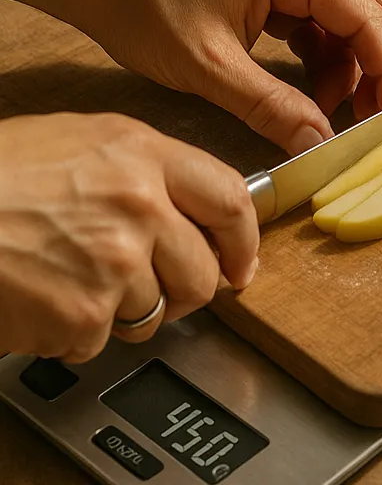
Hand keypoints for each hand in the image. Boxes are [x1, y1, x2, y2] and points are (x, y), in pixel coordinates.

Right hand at [0, 114, 257, 361]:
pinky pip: (99, 340)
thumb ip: (140, 173)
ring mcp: (116, 261)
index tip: (239, 264)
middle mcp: (140, 204)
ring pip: (153, 313)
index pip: (231, 200)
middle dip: (182, 293)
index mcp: (141, 153)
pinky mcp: (85, 312)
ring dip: (116, 313)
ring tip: (63, 282)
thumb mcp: (74, 144)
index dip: (242, 241)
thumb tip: (187, 211)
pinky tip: (35, 300)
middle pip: (202, 272)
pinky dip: (69, 334)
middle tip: (147, 292)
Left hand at [81, 0, 381, 154]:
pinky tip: (313, 93)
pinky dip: (330, 58)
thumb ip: (272, 107)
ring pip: (356, 14)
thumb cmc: (142, 9)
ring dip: (358, 65)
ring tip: (342, 114)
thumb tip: (321, 146)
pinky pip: (326, 17)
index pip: (368, 15)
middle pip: (377, 9)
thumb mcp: (208, 69)